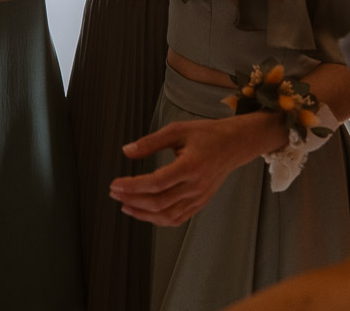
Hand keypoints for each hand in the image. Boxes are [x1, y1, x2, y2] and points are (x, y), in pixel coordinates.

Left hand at [109, 113, 285, 227]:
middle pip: (159, 202)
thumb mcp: (178, 130)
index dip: (133, 186)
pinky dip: (158, 219)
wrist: (235, 145)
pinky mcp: (200, 203)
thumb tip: (126, 151)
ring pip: (167, 216)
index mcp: (191, 165)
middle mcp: (196, 186)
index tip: (115, 184)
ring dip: (142, 214)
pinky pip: (177, 218)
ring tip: (125, 205)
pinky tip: (144, 212)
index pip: (157, 182)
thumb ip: (151, 142)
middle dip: (132, 200)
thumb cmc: (207, 134)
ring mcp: (199, 198)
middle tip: (115, 192)